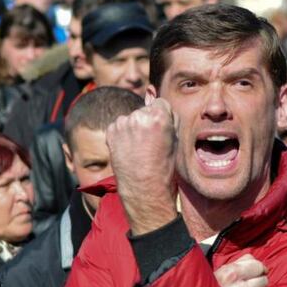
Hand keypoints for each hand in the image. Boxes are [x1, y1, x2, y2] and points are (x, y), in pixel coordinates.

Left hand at [106, 98, 177, 234]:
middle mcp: (138, 116)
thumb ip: (169, 117)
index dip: (163, 117)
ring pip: (132, 118)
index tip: (162, 132)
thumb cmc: (165, 167)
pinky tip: (129, 150)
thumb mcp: (175, 139)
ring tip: (140, 149)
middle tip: (150, 143)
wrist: (144, 188)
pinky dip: (123, 135)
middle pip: (145, 110)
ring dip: (134, 128)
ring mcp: (123, 123)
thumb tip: (156, 98)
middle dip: (147, 121)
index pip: (161, 103)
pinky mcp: (111, 131)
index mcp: (159, 116)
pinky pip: (120, 126)